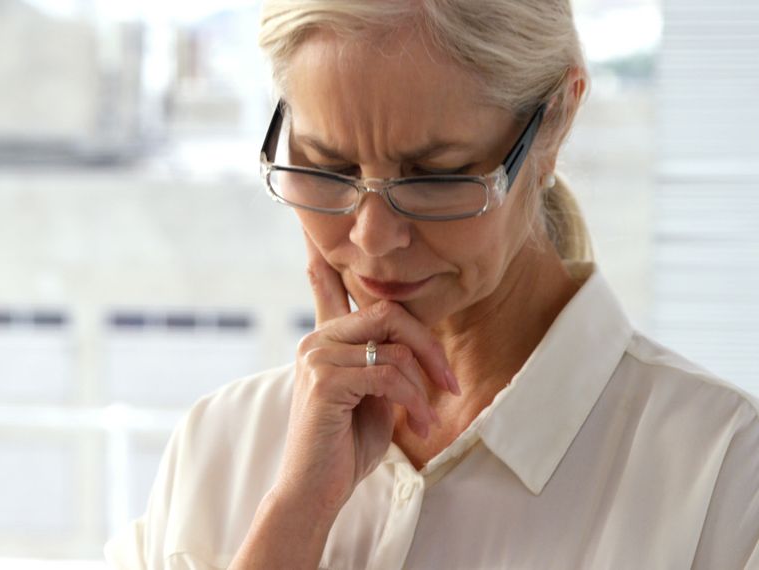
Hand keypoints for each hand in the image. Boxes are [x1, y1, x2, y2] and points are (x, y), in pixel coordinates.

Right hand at [273, 232, 460, 516]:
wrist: (315, 489)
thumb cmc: (344, 446)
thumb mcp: (370, 397)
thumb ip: (381, 363)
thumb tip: (408, 347)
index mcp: (324, 339)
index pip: (328, 285)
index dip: (326, 258)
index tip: (318, 230)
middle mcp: (315, 339)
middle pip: (388, 312)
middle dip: (428, 346)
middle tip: (449, 383)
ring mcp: (316, 356)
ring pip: (393, 345)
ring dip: (423, 384)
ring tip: (428, 418)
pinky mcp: (324, 380)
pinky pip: (388, 374)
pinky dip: (413, 401)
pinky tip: (417, 425)